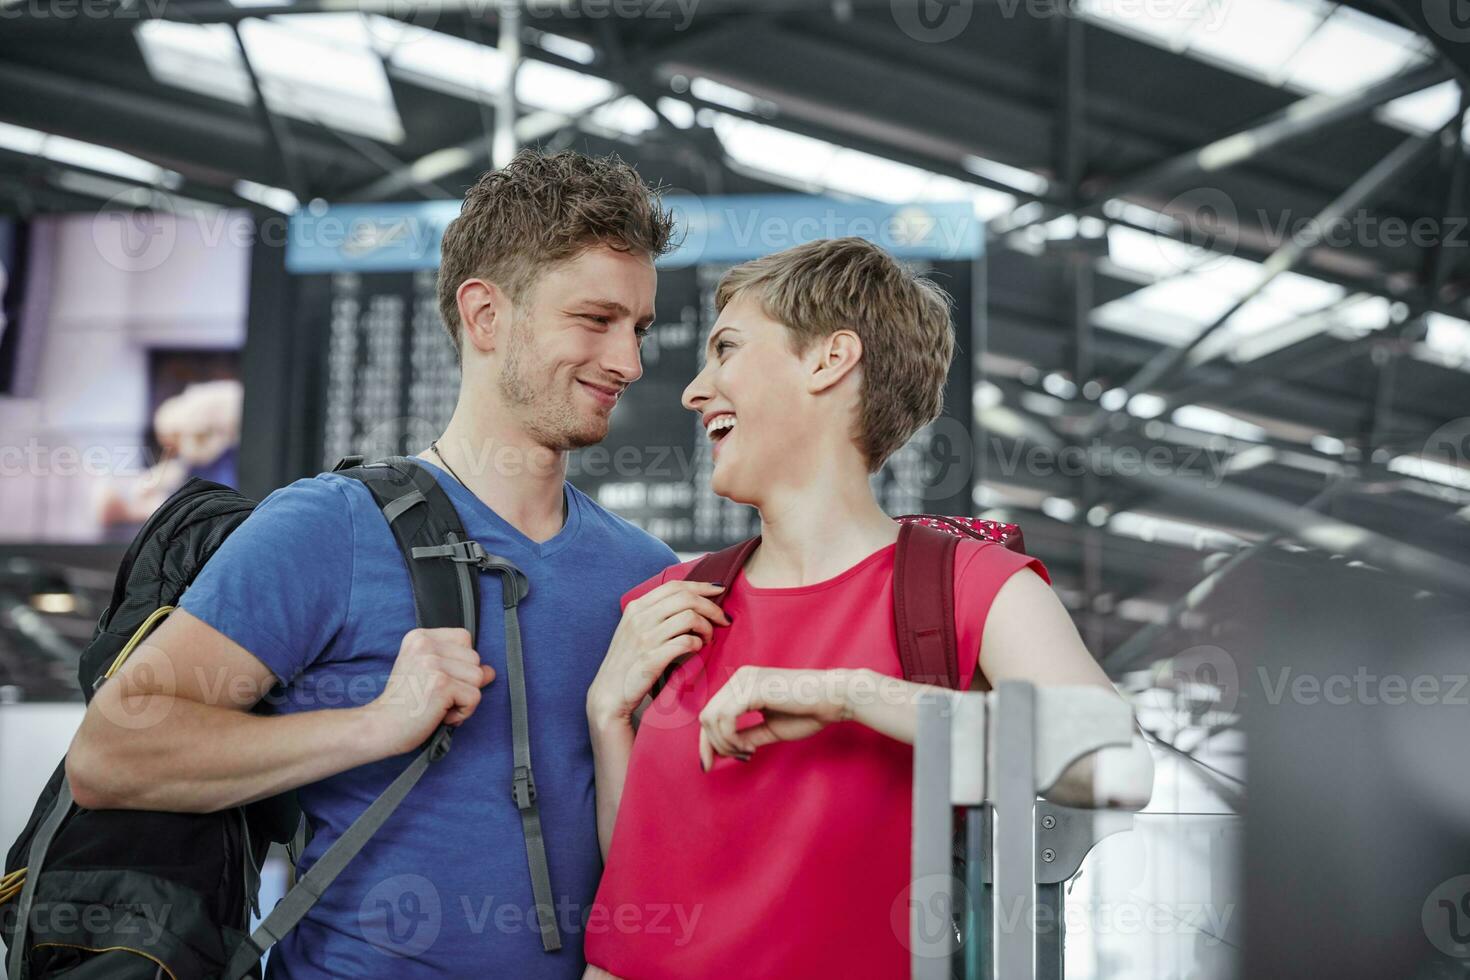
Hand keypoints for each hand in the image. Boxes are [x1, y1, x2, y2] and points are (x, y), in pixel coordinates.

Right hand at [364, 627, 495, 755]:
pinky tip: (441, 715)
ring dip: (464, 699)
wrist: (379, 727)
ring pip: (478, 678)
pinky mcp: (441, 684)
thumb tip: (490, 671)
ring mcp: (433, 663)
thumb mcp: (428, 675)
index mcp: (419, 637)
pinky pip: (475, 697)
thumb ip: (458, 667)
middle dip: (464, 683)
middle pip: (475, 658)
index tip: (439, 680)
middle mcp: (425, 644)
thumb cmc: (403, 705)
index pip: (464, 638)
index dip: (460, 663)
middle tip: (436, 698)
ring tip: (438, 706)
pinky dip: (463, 713)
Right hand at [586, 580, 728, 731]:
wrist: (609, 694)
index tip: (719, 590)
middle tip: (723, 619)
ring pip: (690, 617)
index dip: (701, 585)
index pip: (674, 586)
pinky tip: (699, 649)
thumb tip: (691, 601)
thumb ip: (656, 614)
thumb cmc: (627, 663)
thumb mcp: (634, 630)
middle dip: (711, 606)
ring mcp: (645, 638)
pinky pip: (686, 642)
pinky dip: (698, 644)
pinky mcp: (652, 659)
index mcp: (636, 607)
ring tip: (708, 638)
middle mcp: (639, 618)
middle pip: (686, 598)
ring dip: (707, 627)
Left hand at [697, 666, 860, 769]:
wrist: (835, 698)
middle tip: (740, 758)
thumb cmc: (808, 712)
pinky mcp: (752, 689)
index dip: (706, 742)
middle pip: (706, 716)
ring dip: (725, 743)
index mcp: (742, 684)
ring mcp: (745, 680)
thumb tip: (718, 751)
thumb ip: (744, 736)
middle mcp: (739, 678)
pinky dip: (731, 738)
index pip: (711, 713)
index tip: (710, 764)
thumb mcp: (769, 729)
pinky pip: (725, 718)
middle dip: (714, 745)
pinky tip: (750, 747)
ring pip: (711, 718)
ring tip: (748, 752)